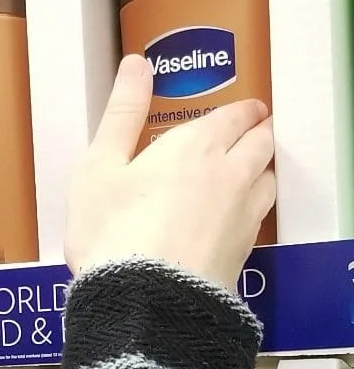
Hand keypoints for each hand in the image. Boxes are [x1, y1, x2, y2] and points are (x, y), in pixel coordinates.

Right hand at [65, 55, 275, 290]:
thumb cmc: (112, 232)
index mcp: (195, 145)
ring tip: (250, 171)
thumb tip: (136, 64)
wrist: (143, 303)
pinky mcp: (242, 253)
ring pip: (268, 180)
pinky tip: (237, 216)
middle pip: (262, 143)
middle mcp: (230, 174)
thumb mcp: (99, 167)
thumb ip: (122, 113)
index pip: (236, 115)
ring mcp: (242, 216)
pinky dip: (254, 208)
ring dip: (263, 169)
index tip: (247, 109)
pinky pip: (260, 218)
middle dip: (260, 132)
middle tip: (253, 131)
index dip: (243, 110)